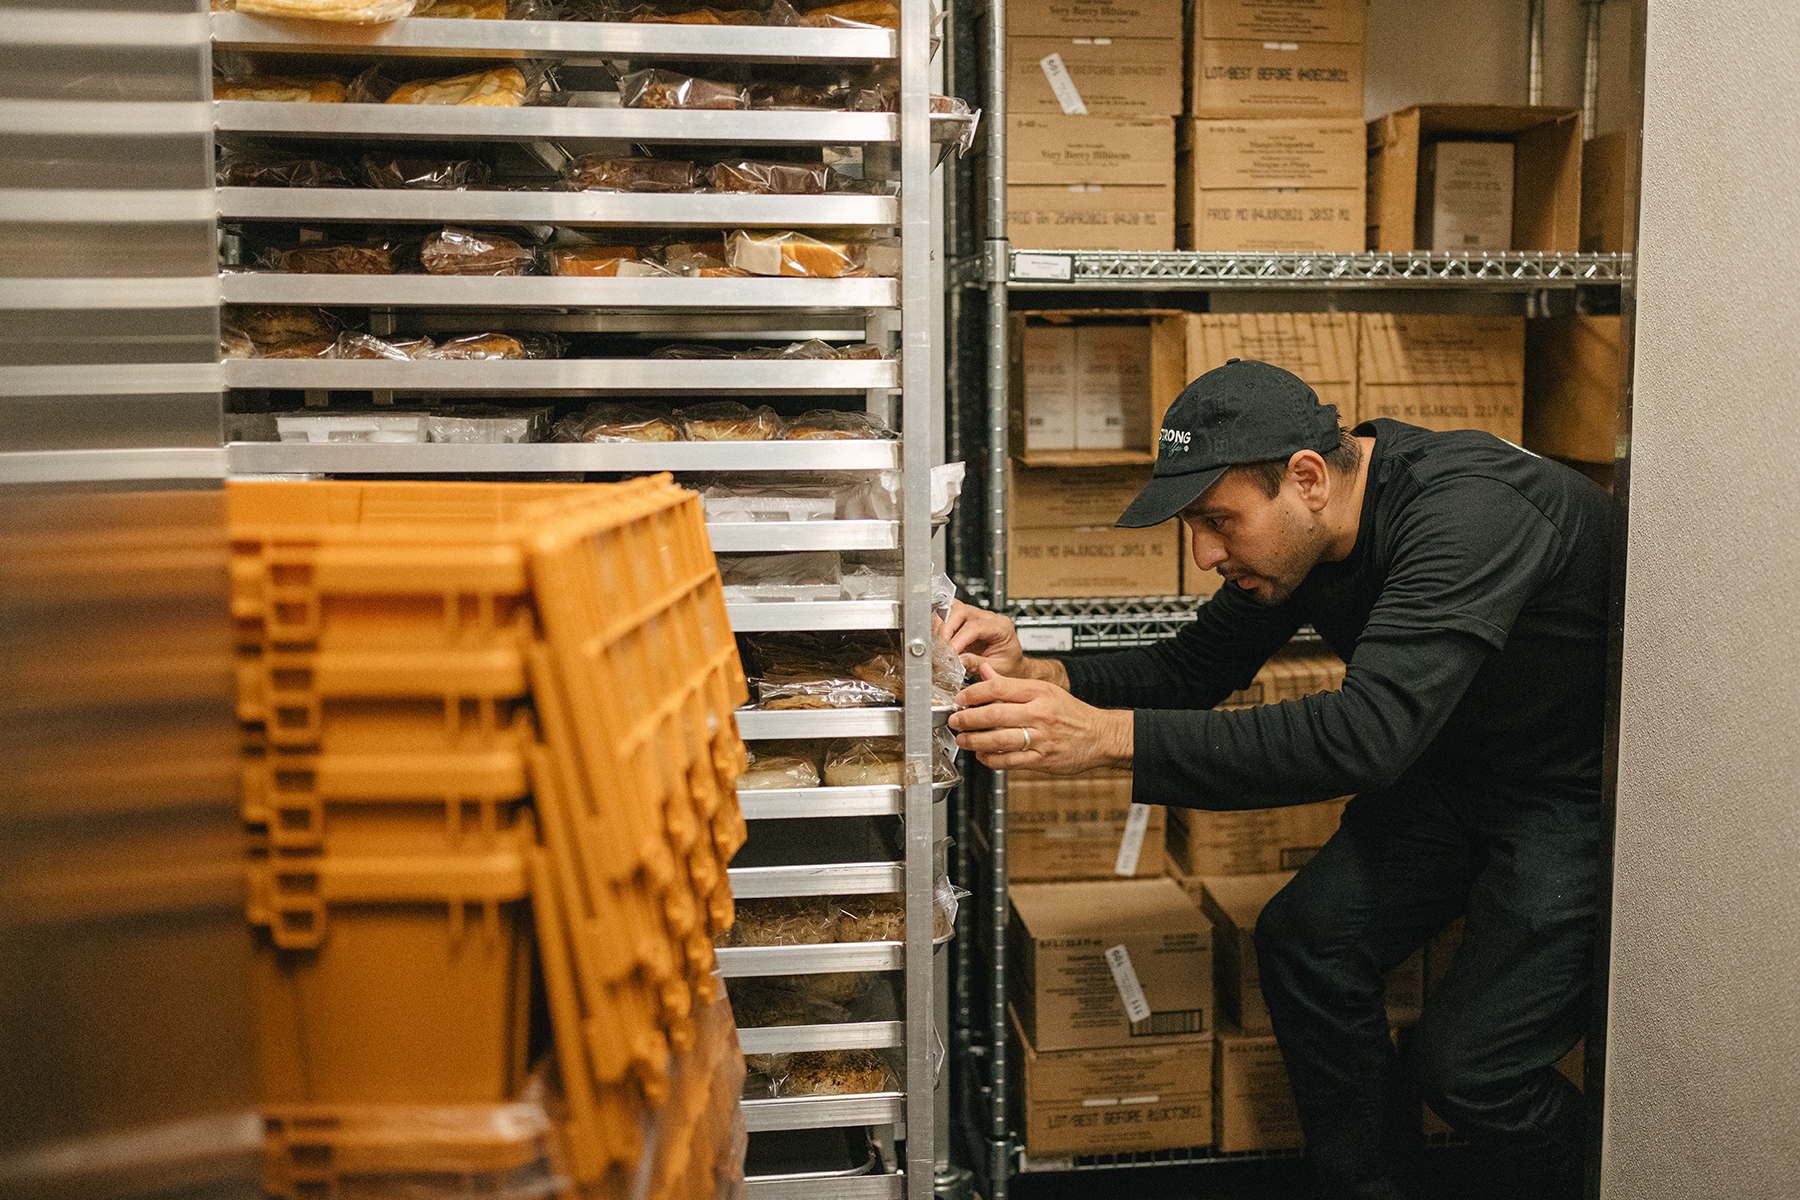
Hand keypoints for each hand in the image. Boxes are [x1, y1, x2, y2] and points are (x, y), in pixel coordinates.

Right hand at [940, 600, 1066, 685]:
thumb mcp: (999, 668)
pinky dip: (939, 625)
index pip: (974, 627)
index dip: (957, 640)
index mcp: (1001, 626)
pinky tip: (937, 639)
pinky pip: (948, 614)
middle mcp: (988, 618)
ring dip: (940, 627)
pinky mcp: (965, 621)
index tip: (948, 654)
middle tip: (940, 650)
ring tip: (937, 646)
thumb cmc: (1010, 665)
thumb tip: (958, 661)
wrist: (1013, 665)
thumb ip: (979, 664)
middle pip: (960, 612)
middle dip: (945, 630)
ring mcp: (975, 617)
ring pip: (951, 609)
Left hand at [949, 662, 1132, 773]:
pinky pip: (1010, 761)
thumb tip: (986, 671)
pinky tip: (983, 755)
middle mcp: (1039, 713)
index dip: (973, 693)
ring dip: (975, 740)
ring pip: (999, 739)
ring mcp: (1041, 738)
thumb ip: (1013, 684)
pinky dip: (992, 759)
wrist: (1100, 736)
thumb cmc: (1072, 713)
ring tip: (963, 739)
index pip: (999, 687)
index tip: (960, 698)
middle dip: (968, 718)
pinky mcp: (1042, 759)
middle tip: (955, 719)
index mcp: (1039, 692)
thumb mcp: (1045, 690)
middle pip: (995, 713)